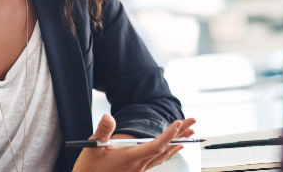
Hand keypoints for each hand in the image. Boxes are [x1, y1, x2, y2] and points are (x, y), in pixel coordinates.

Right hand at [72, 114, 196, 171]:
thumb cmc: (89, 168)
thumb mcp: (92, 147)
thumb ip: (103, 131)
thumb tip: (108, 116)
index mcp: (130, 158)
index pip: (155, 145)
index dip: (169, 135)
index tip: (179, 123)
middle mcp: (138, 165)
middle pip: (165, 148)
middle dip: (180, 134)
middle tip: (193, 122)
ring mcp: (139, 169)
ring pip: (163, 155)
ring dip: (178, 142)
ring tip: (190, 133)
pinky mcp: (137, 170)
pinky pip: (158, 160)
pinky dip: (169, 152)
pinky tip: (175, 149)